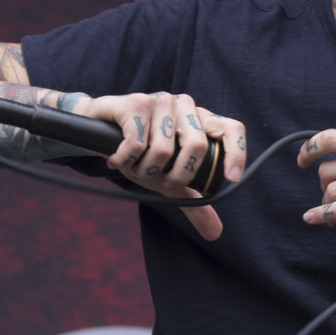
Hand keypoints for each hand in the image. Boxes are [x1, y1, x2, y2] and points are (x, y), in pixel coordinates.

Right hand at [79, 92, 246, 240]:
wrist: (99, 135)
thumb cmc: (142, 155)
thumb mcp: (169, 181)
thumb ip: (193, 202)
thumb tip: (215, 233)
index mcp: (201, 122)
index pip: (231, 129)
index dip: (236, 153)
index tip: (230, 178)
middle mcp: (186, 107)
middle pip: (197, 146)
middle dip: (176, 176)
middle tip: (160, 179)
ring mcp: (162, 101)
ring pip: (163, 150)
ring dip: (145, 170)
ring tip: (135, 165)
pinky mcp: (136, 102)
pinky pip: (137, 144)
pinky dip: (125, 160)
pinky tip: (118, 158)